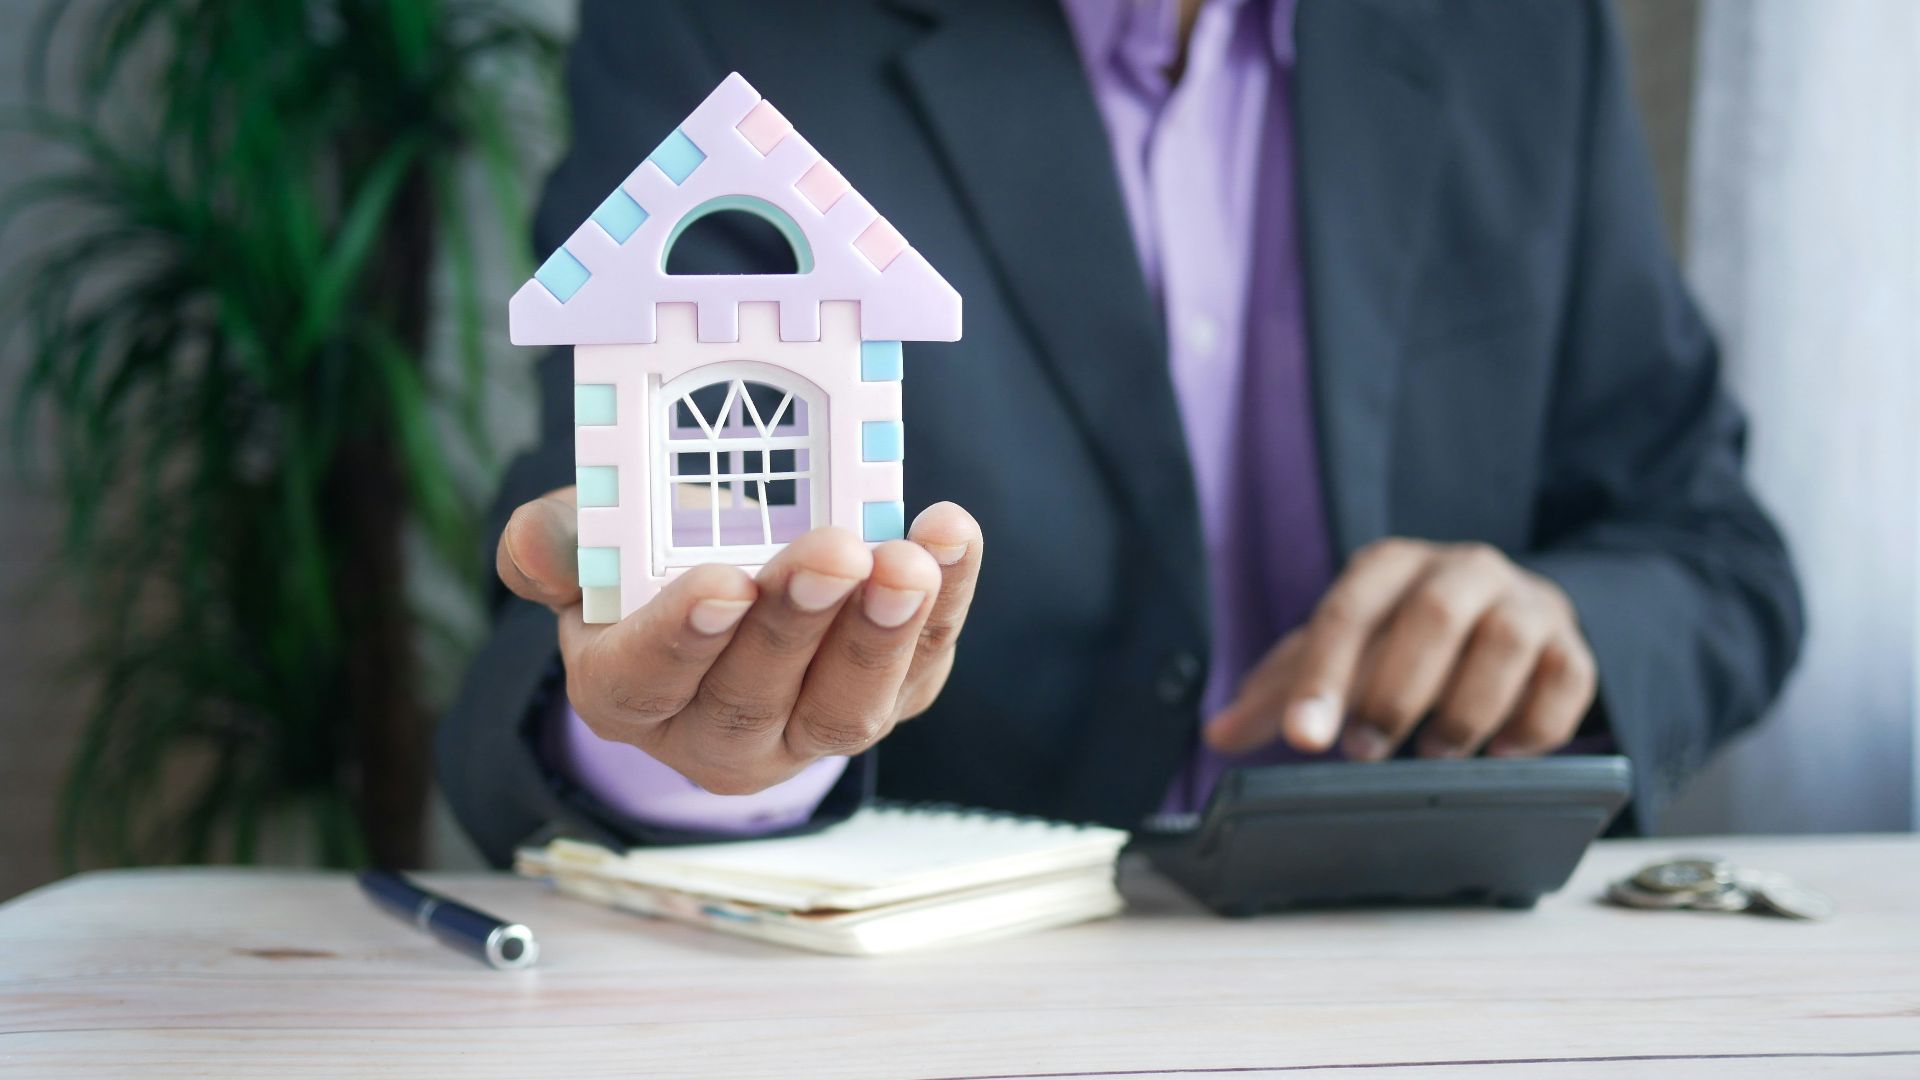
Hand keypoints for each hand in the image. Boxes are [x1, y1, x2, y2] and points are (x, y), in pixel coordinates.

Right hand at [498, 488, 982, 793]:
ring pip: (845, 707)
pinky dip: (945, 604)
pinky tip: (951, 538)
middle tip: (834, 552)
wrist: (727, 584)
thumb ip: (555, 543)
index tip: (724, 582)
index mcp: (626, 694)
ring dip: (882, 633)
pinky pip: (920, 667)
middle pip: (754, 697)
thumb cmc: (648, 563)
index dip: (684, 636)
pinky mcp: (886, 701)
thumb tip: (538, 544)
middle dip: (798, 624)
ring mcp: (807, 730)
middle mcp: (716, 734)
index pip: (647, 681)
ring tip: (908, 561)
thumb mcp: (588, 545)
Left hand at [1205, 539, 1596, 760]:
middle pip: (1432, 616)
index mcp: (1390, 566)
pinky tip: (1502, 753)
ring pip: (1505, 643)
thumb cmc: (1405, 637)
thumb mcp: (1342, 652)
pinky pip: (1566, 679)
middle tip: (1366, 752)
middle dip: (1396, 692)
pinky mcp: (1572, 645)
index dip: (1323, 678)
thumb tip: (1218, 733)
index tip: (1305, 739)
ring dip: (1466, 709)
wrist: (1507, 613)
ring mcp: (1525, 604)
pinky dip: (1534, 724)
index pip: (1348, 613)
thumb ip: (1282, 691)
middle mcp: (1462, 569)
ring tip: (1437, 754)